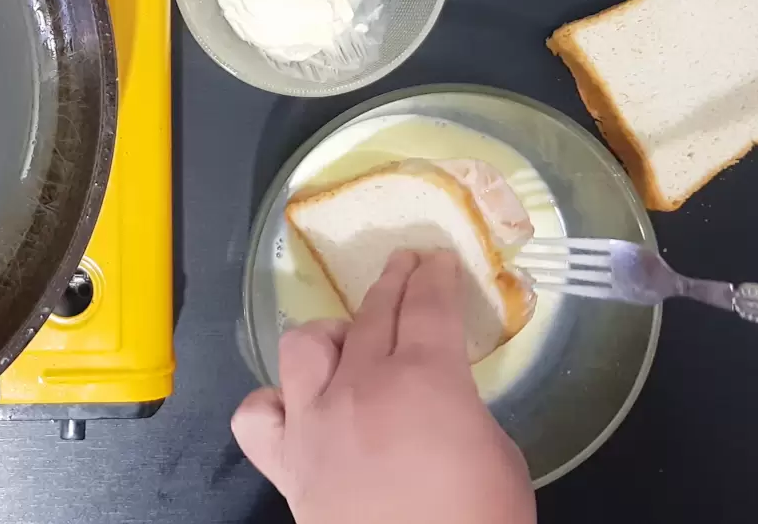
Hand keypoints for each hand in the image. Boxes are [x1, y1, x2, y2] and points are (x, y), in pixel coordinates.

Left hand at [232, 250, 533, 523]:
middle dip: (393, 282)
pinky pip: (258, 414)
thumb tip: (441, 404)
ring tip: (349, 338)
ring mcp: (313, 423)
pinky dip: (273, 402)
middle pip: (372, 314)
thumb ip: (462, 413)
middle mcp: (360, 386)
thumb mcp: (500, 456)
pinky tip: (295, 405)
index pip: (428, 305)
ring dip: (330, 333)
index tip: (438, 259)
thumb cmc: (478, 521)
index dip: (435, 276)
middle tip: (406, 267)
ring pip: (303, 346)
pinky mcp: (285, 464)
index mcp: (424, 378)